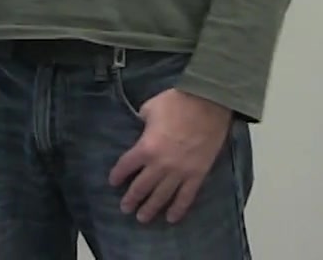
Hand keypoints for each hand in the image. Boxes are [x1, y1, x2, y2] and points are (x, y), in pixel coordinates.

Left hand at [108, 88, 232, 224]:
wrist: (209, 103)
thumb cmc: (177, 102)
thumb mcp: (150, 107)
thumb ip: (142, 120)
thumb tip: (141, 125)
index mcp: (146, 148)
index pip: (126, 166)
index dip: (118, 175)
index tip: (113, 182)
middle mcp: (160, 165)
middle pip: (141, 187)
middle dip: (131, 199)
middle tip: (125, 208)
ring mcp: (179, 172)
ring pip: (162, 196)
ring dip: (150, 208)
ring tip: (142, 218)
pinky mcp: (197, 174)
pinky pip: (186, 197)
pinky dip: (178, 209)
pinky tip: (171, 218)